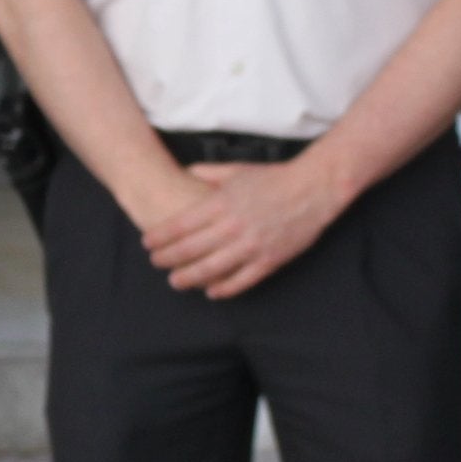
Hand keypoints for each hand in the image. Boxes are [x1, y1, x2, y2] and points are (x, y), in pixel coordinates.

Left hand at [139, 160, 351, 300]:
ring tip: (175, 281)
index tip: (148, 243)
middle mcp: (232, 226)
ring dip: (188, 277)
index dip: (160, 237)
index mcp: (222, 203)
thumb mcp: (237, 169)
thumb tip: (185, 171)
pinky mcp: (268, 260)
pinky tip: (211, 292)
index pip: (180, 225)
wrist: (313, 188)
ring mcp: (250, 246)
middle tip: (155, 263)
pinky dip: (223, 289)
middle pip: (189, 249)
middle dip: (167, 258)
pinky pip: (240, 281)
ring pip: (210, 269)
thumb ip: (208, 172)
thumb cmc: (274, 178)